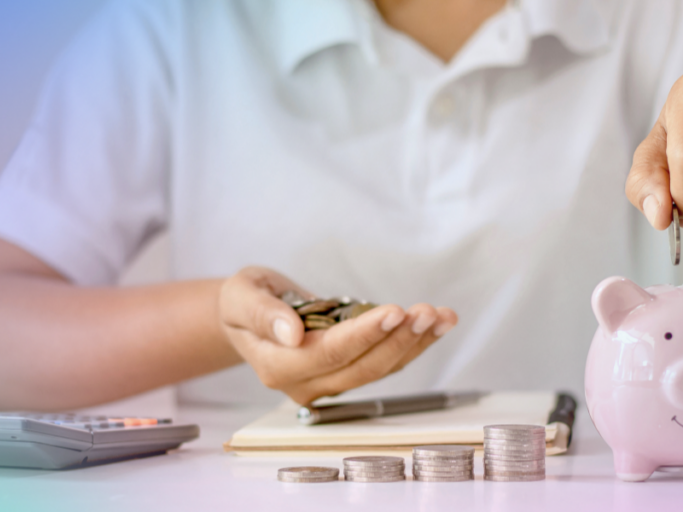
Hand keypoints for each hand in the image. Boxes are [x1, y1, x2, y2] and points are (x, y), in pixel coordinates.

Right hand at [217, 267, 457, 404]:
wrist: (249, 314)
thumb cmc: (244, 301)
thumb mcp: (241, 295)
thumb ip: (262, 313)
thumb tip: (291, 331)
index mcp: (278, 366)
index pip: (329, 353)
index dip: (364, 334)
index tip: (395, 312)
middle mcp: (306, 383)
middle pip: (363, 367)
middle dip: (399, 339)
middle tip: (427, 311)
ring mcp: (329, 383)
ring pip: (381, 368)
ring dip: (415, 342)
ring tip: (441, 315)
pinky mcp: (348, 373)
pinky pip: (386, 362)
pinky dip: (414, 343)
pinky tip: (437, 323)